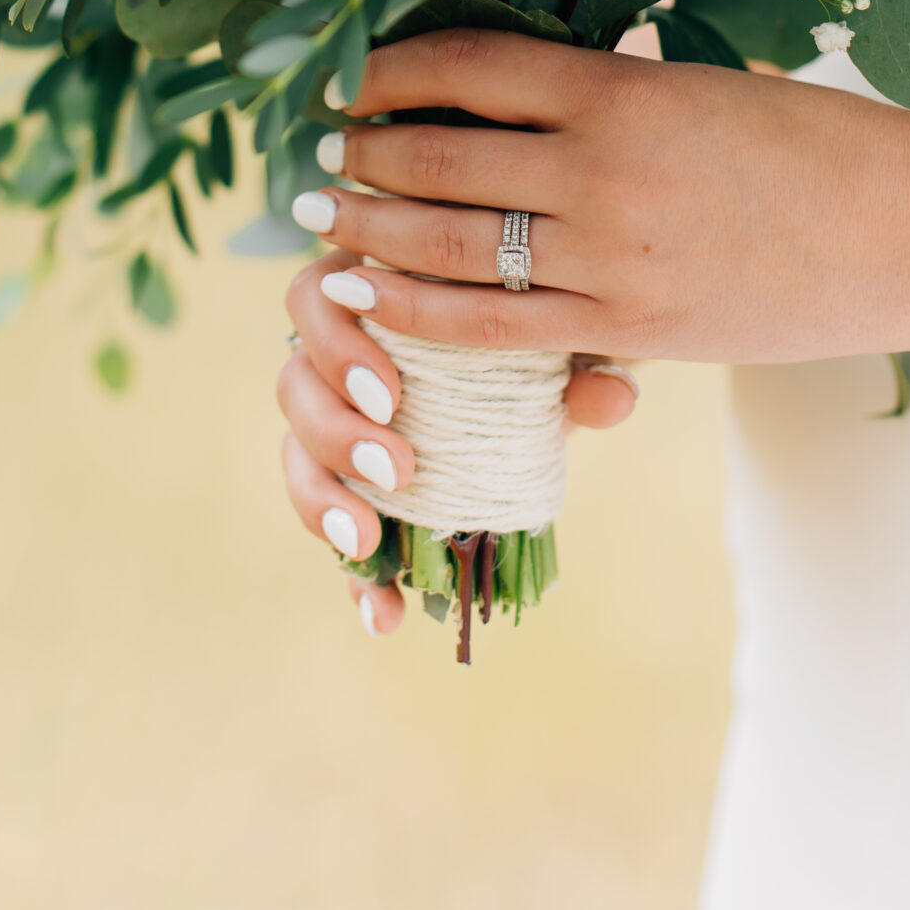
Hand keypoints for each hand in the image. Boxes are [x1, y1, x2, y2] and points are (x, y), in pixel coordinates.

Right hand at [280, 211, 639, 636]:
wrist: (545, 373)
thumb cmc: (536, 330)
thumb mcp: (559, 338)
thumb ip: (583, 360)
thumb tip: (615, 397)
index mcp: (376, 293)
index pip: (320, 296)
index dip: (337, 345)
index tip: (389, 395)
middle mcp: (337, 352)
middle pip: (295, 379)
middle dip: (334, 431)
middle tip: (396, 470)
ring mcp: (334, 418)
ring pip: (296, 451)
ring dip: (321, 499)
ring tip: (367, 541)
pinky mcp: (348, 486)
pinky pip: (333, 527)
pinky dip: (353, 576)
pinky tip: (382, 616)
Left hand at [300, 26, 909, 376]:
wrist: (907, 229)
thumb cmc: (807, 141)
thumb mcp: (694, 86)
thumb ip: (603, 90)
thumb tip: (500, 84)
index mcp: (617, 86)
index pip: (465, 66)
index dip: (387, 72)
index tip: (349, 80)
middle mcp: (600, 164)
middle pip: (435, 154)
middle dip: (360, 155)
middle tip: (317, 156)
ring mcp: (611, 253)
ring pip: (448, 243)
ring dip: (372, 230)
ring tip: (327, 221)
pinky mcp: (630, 326)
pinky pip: (494, 326)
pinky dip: (420, 309)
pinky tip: (377, 296)